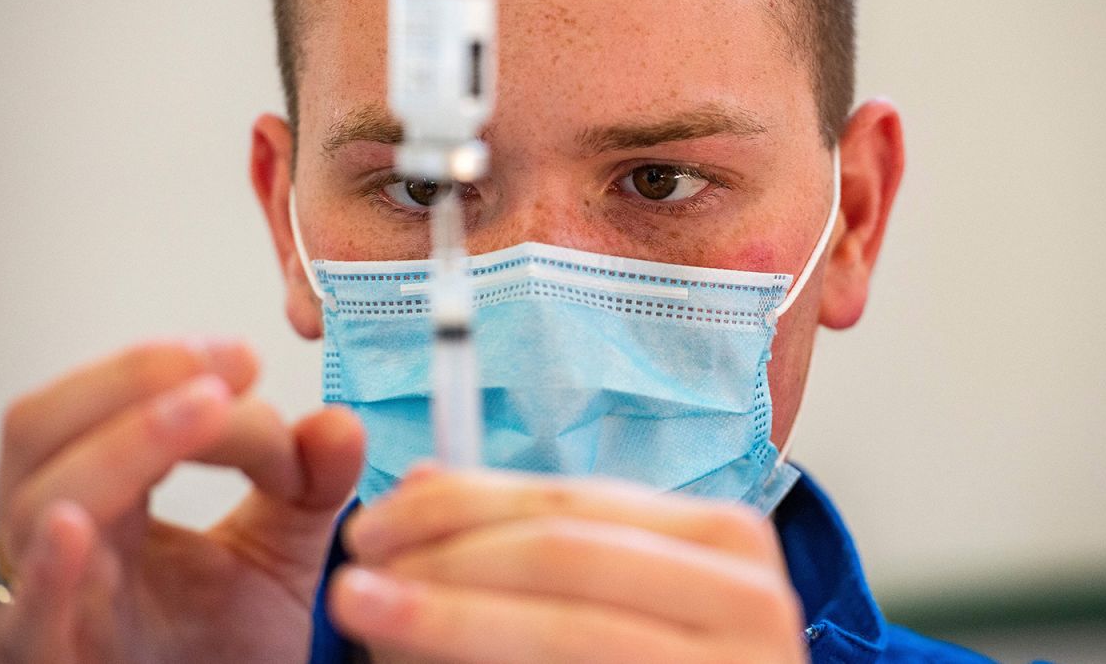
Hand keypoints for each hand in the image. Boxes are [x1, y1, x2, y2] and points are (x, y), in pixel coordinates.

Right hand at [0, 340, 364, 663]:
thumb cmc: (225, 652)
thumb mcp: (279, 552)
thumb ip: (312, 484)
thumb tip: (340, 423)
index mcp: (106, 500)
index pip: (103, 407)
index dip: (170, 371)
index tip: (250, 364)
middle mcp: (63, 541)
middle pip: (44, 430)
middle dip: (133, 377)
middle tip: (226, 364)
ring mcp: (48, 604)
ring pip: (39, 503)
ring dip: (125, 443)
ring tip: (205, 408)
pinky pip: (30, 618)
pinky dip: (48, 570)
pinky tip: (79, 528)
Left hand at [331, 466, 808, 663]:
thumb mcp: (611, 590)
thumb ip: (529, 536)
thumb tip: (422, 479)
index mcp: (723, 539)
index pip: (570, 503)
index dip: (459, 505)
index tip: (374, 522)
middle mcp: (749, 595)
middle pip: (563, 554)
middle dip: (444, 558)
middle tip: (357, 573)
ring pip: (564, 627)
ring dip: (448, 618)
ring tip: (367, 611)